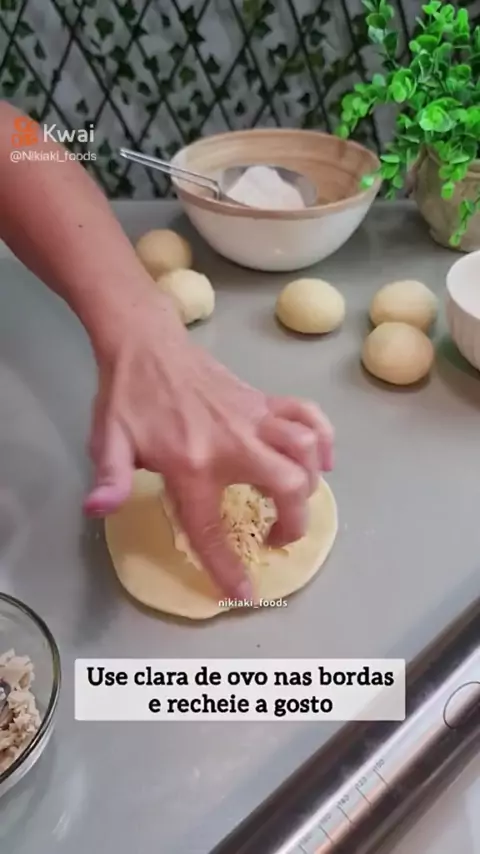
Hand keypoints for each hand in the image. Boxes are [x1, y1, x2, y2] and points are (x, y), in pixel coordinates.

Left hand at [84, 293, 333, 598]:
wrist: (146, 343)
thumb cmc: (127, 398)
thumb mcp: (108, 441)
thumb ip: (109, 479)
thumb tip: (97, 509)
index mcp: (191, 464)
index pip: (212, 527)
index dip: (227, 566)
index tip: (245, 593)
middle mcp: (233, 443)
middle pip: (287, 487)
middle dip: (293, 523)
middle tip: (277, 536)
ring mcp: (254, 419)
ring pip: (306, 452)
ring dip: (310, 484)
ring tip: (295, 500)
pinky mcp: (264, 400)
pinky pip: (309, 417)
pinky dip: (324, 440)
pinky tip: (322, 460)